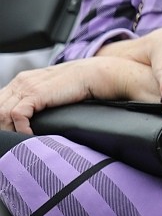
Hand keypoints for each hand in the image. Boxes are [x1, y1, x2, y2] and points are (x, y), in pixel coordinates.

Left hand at [0, 58, 143, 133]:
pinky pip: (17, 115)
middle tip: (12, 140)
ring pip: (2, 113)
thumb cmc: (80, 85)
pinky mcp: (36, 93)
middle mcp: (21, 81)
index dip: (2, 120)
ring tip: (20, 141)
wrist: (98, 74)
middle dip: (2, 126)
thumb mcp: (53, 90)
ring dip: (9, 130)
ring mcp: (27, 86)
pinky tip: (31, 135)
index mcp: (23, 80)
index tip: (10, 133)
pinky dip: (21, 129)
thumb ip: (39, 99)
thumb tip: (32, 120)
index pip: (0, 102)